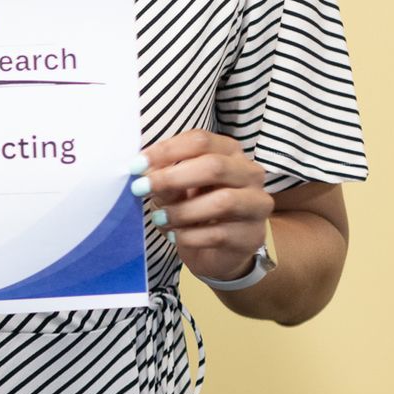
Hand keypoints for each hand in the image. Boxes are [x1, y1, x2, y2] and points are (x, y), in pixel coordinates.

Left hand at [138, 130, 273, 282]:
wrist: (218, 252)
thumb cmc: (196, 209)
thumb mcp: (177, 190)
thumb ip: (166, 178)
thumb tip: (146, 172)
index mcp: (229, 152)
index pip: (200, 141)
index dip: (166, 150)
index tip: (136, 165)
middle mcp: (249, 173)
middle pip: (214, 167)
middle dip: (172, 178)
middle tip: (141, 189)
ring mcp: (256, 204)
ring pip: (222, 201)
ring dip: (182, 211)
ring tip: (159, 218)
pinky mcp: (252, 235)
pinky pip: (219, 234)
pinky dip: (189, 236)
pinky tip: (174, 236)